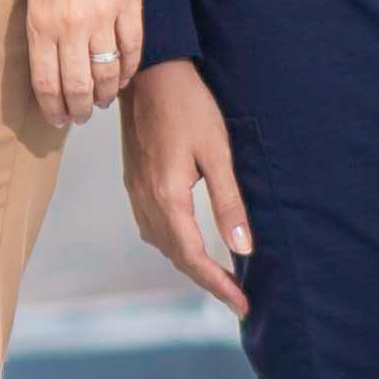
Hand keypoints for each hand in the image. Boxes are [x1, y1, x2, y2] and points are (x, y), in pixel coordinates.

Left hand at [24, 0, 147, 134]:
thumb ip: (44, 28)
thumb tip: (52, 64)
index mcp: (41, 22)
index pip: (46, 82)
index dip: (53, 108)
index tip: (57, 120)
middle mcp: (70, 24)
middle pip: (77, 86)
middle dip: (79, 110)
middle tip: (81, 117)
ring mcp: (102, 14)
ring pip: (106, 73)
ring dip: (104, 95)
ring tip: (100, 102)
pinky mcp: (129, 2)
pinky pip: (132, 50)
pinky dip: (127, 71)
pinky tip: (121, 79)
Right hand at [115, 57, 251, 312]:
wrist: (149, 73)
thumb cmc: (189, 106)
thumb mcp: (218, 151)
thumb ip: (229, 201)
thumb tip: (244, 247)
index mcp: (167, 197)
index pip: (194, 256)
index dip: (219, 285)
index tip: (243, 306)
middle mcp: (146, 200)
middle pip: (176, 256)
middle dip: (207, 281)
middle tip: (237, 299)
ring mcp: (136, 191)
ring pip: (161, 244)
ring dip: (188, 264)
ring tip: (217, 276)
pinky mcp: (135, 180)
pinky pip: (151, 227)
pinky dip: (172, 244)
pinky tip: (187, 241)